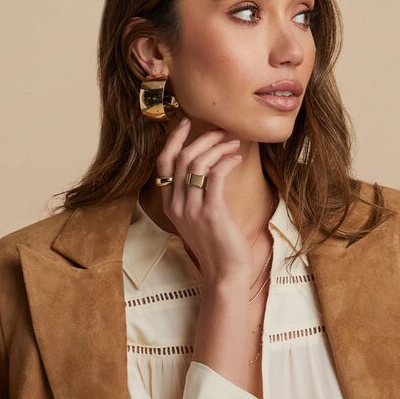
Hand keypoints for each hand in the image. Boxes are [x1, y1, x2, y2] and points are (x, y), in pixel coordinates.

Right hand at [153, 117, 251, 283]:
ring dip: (216, 147)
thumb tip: (209, 169)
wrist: (225, 275)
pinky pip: (215, 176)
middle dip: (201, 138)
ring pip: (196, 164)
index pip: (164, 164)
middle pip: (180, 158)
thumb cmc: (217, 247)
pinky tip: (236, 158)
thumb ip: (197, 196)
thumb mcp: (199, 220)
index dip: (173, 140)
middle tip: (221, 131)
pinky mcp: (211, 213)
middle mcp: (177, 206)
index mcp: (170, 206)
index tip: (187, 123)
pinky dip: (226, 161)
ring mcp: (192, 210)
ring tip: (233, 143)